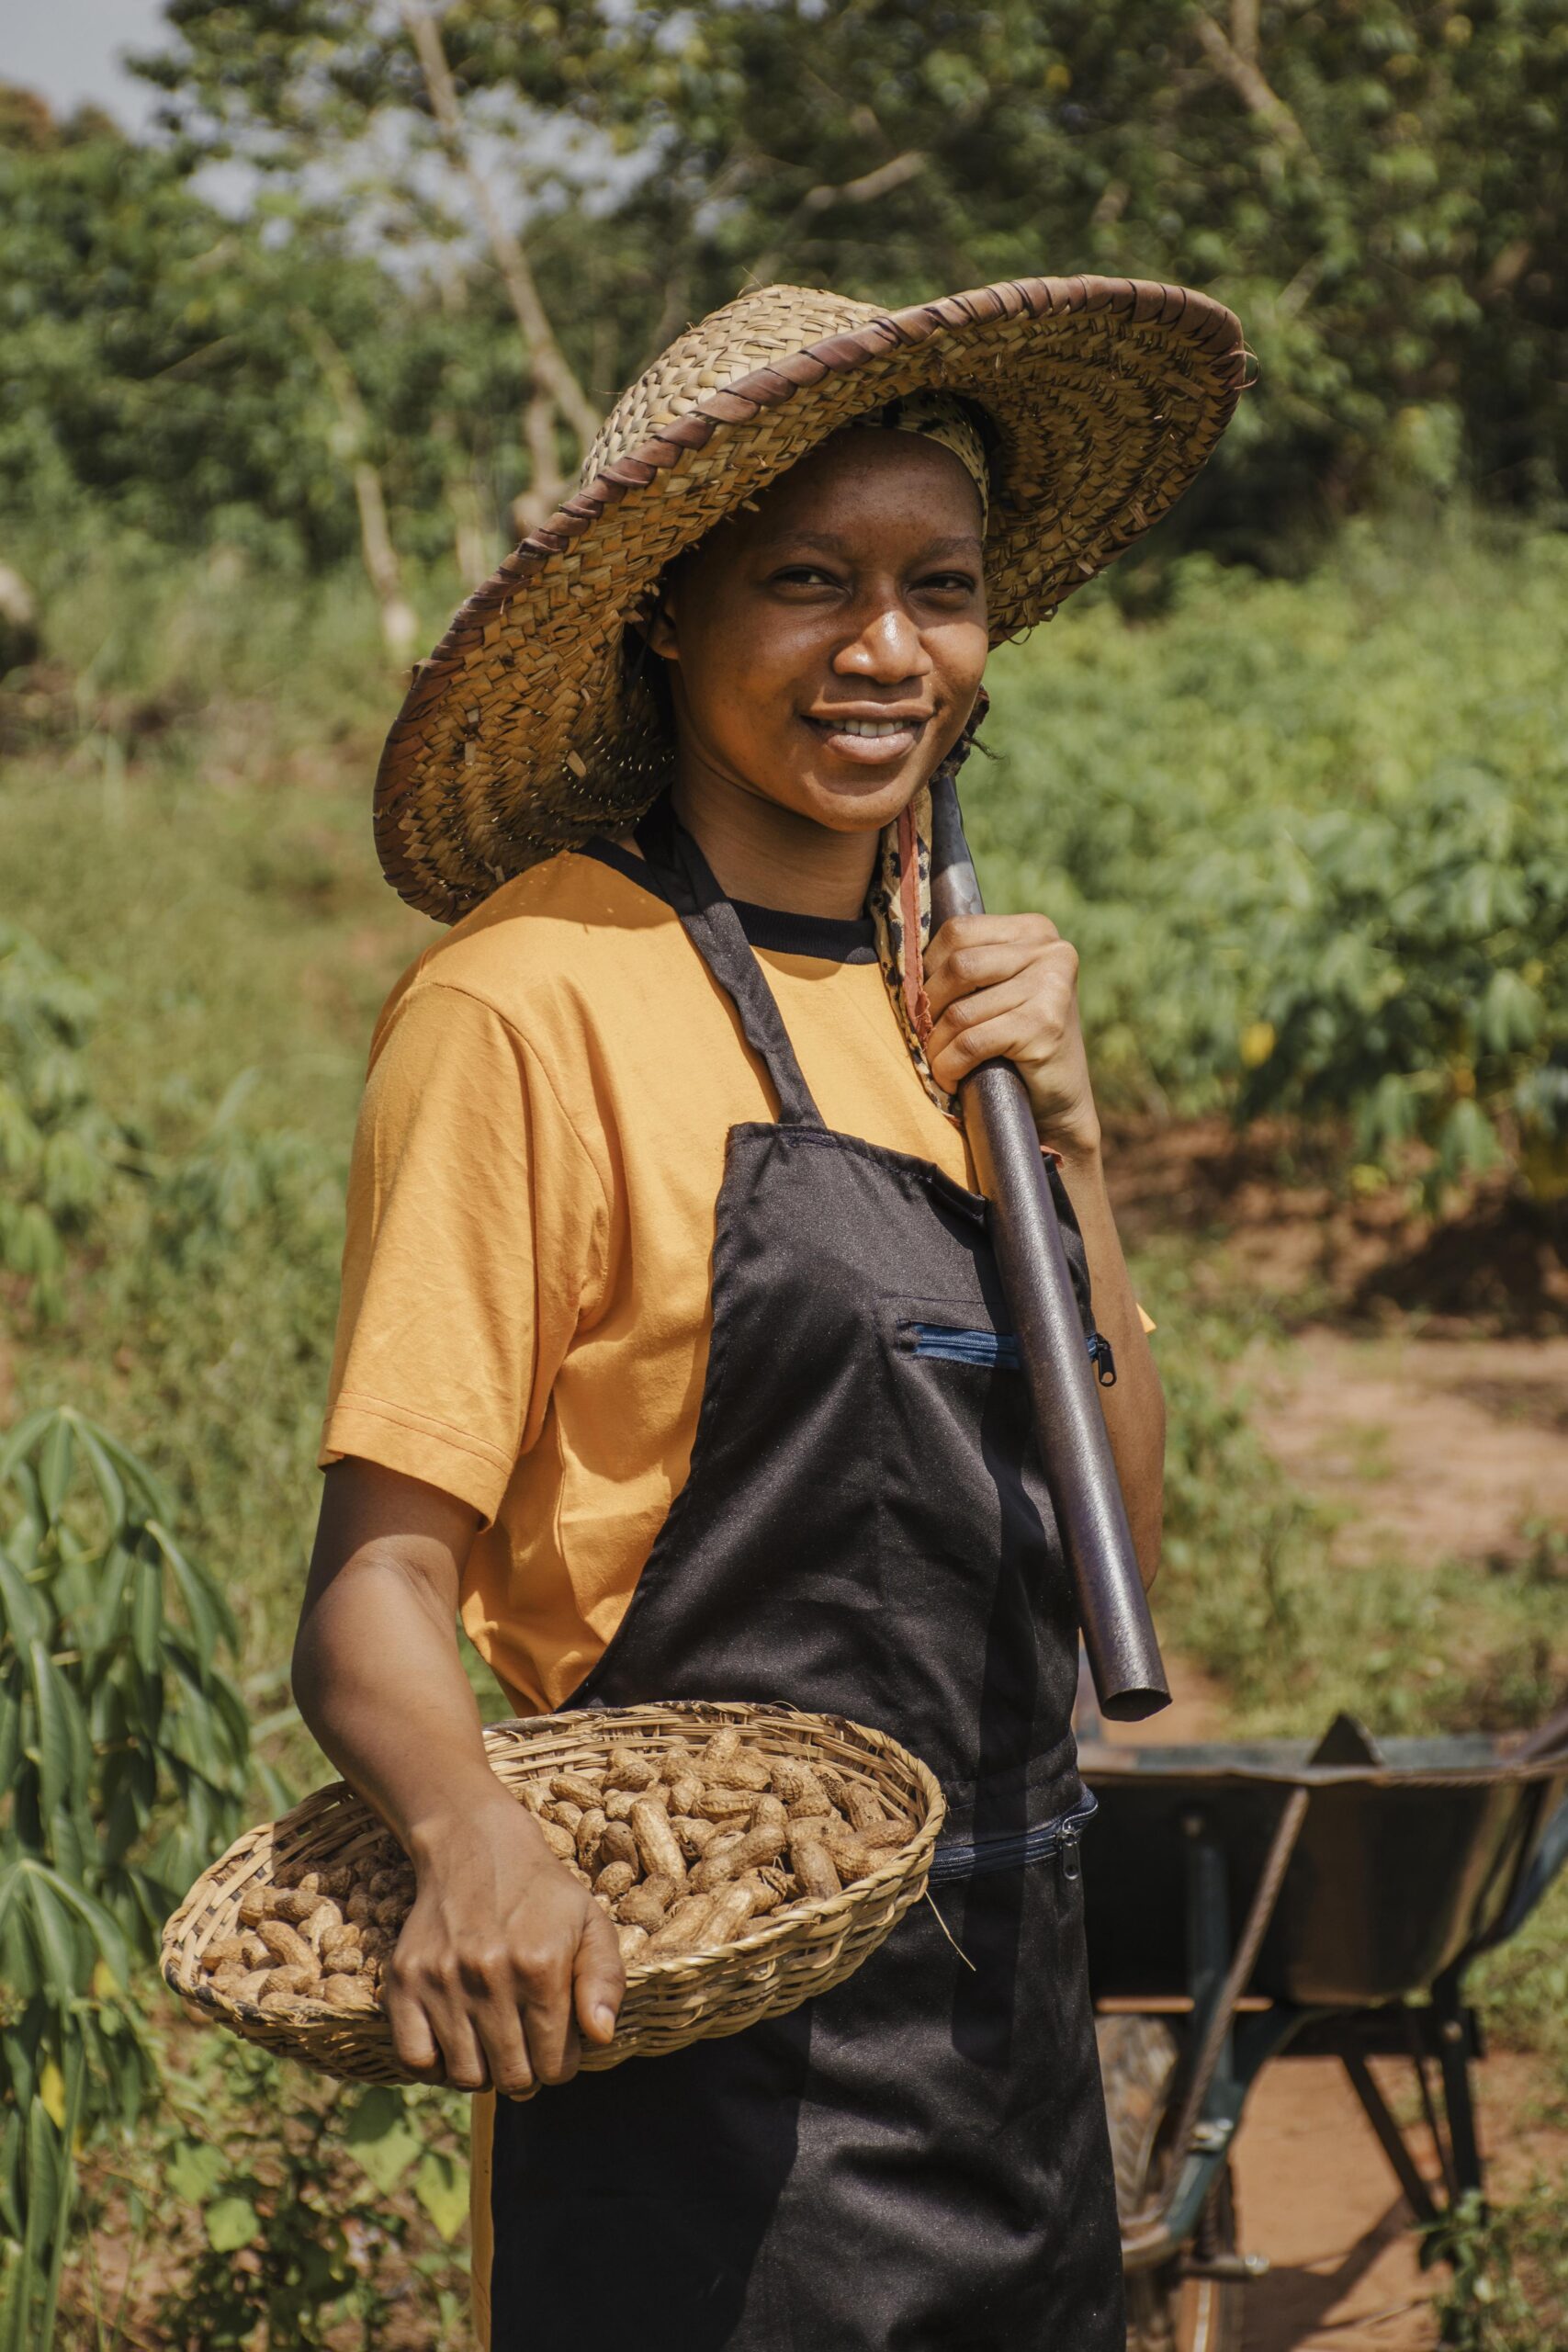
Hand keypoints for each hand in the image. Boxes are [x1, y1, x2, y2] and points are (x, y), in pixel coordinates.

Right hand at [386, 1791, 624, 2096]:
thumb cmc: (541, 1892)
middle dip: (528, 2074)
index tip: (557, 2044)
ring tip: (494, 2044)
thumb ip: (605, 1981)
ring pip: (466, 2077)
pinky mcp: (403, 1981)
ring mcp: (442, 1980)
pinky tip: (454, 2046)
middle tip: (527, 2049)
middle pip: (513, 2078)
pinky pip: (415, 2059)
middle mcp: (489, 1976)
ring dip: (485, 2071)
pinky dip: (436, 2066)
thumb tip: (600, 2037)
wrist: (475, 1845)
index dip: (562, 2063)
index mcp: (541, 1965)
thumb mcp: (590, 1922)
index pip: (556, 2065)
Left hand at [922, 912, 1100, 1158]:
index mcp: (1034, 930)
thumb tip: (905, 961)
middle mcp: (1050, 951)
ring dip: (937, 1044)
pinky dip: (950, 1065)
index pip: (959, 931)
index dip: (928, 967)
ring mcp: (1051, 986)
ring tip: (937, 1062)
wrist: (1060, 1102)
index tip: (922, 1000)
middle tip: (924, 1033)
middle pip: (959, 966)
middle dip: (930, 1005)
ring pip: (961, 1010)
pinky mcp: (1044, 1026)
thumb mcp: (998, 988)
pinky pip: (972, 1043)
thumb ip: (969, 966)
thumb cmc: (1017, 1043)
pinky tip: (951, 1079)